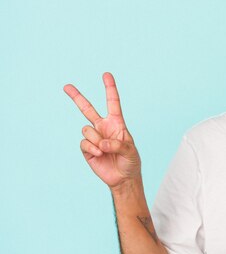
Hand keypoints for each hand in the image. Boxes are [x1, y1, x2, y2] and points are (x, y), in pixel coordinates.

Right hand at [64, 73, 140, 188]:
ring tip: (105, 149)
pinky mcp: (87, 149)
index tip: (106, 74)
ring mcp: (94, 137)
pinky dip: (92, 148)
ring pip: (87, 130)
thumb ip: (117, 145)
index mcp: (116, 123)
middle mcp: (103, 127)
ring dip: (97, 140)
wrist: (122, 178)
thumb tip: (101, 143)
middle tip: (66, 86)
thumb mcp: (130, 151)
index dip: (110, 88)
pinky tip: (99, 154)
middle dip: (77, 97)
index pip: (113, 103)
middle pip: (87, 109)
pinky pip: (84, 142)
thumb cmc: (130, 162)